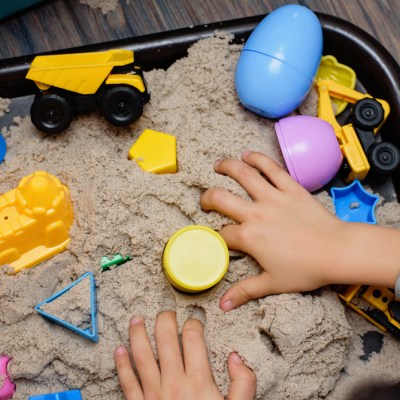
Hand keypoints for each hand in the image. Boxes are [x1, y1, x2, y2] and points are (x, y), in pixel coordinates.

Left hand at [114, 311, 255, 399]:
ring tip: (136, 319)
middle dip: (165, 320)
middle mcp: (174, 382)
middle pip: (166, 339)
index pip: (193, 338)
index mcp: (199, 381)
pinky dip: (122, 365)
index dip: (194, 323)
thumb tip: (235, 357)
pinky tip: (118, 351)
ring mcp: (153, 395)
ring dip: (137, 334)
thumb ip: (243, 383)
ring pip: (143, 356)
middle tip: (166, 312)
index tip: (195, 321)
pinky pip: (127, 382)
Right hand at [201, 151, 347, 310]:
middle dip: (207, 198)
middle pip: (221, 199)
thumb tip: (223, 305)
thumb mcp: (272, 284)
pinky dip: (258, 159)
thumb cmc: (306, 269)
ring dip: (227, 167)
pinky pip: (271, 168)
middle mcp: (255, 213)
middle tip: (205, 200)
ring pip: (243, 175)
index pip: (223, 234)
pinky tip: (247, 155)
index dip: (217, 237)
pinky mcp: (290, 188)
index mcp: (249, 237)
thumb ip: (245, 291)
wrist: (337, 251)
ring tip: (218, 165)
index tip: (219, 239)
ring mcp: (272, 197)